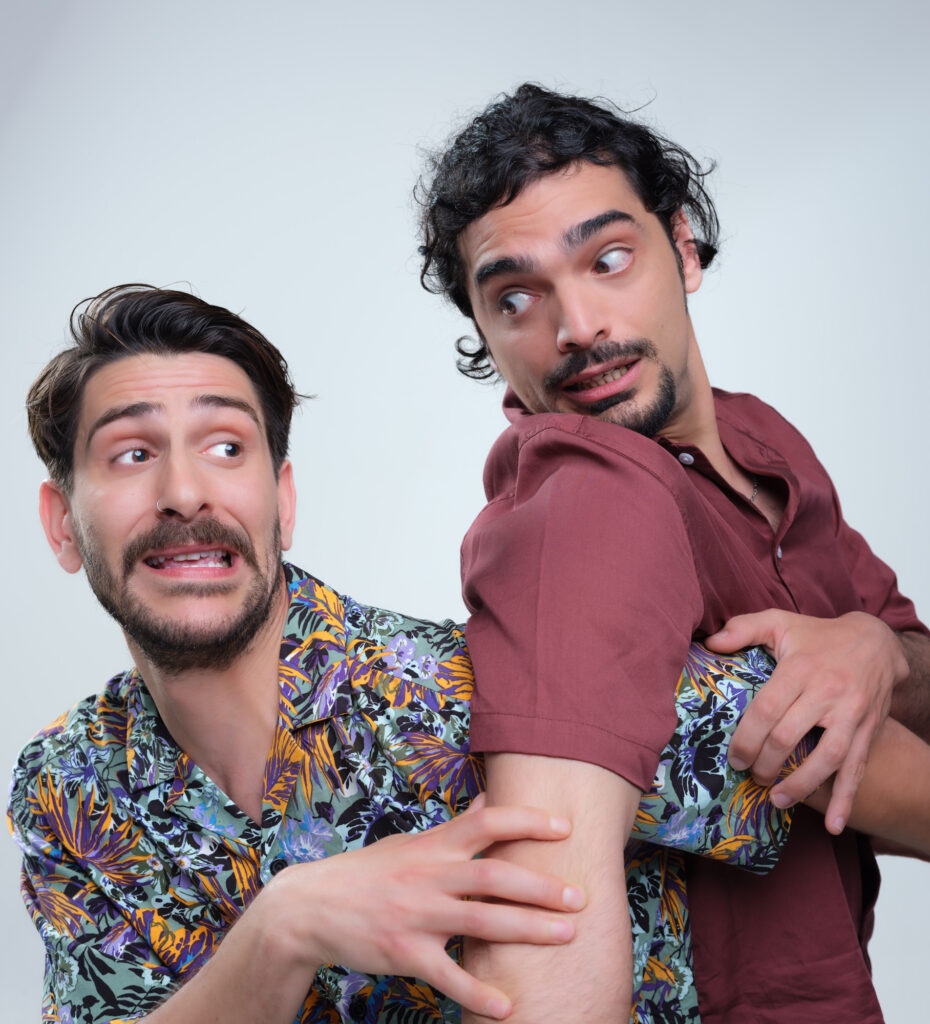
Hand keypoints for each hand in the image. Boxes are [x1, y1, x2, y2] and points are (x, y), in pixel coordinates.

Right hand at [261, 800, 584, 1019]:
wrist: (309, 907)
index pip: (487, 822)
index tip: (564, 827)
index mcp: (433, 845)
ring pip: (481, 921)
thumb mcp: (410, 842)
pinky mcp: (403, 952)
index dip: (527, 821)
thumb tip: (489, 801)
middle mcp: (429, 875)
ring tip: (567, 935)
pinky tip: (507, 1007)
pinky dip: (478, 992)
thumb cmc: (367, 872)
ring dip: (528, 929)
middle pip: (494, 876)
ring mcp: (416, 914)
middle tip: (580, 897)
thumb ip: (454, 828)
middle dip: (541, 886)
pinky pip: (447, 974)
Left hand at [705, 609, 907, 834]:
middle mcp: (828, 693)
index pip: (767, 710)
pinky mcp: (868, 730)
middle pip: (789, 737)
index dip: (746, 738)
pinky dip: (846, 799)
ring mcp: (851, 714)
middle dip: (765, 763)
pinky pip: (858, 768)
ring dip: (800, 786)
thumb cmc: (818, 635)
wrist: (877, 642)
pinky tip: (836, 824)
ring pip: (826, 758)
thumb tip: (710, 643)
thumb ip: (743, 628)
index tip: (733, 758)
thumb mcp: (779, 622)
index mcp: (800, 669)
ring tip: (777, 800)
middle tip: (750, 776)